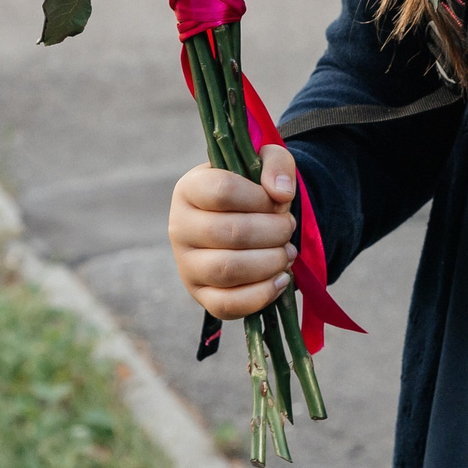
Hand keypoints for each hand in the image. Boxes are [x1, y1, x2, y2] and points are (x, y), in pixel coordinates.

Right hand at [169, 146, 297, 319]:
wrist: (241, 222)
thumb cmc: (251, 191)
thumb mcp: (264, 162)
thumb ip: (277, 164)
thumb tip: (281, 194)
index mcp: (189, 189)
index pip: (222, 190)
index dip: (260, 198)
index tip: (278, 201)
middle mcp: (179, 227)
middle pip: (230, 233)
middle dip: (273, 231)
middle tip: (288, 228)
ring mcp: (186, 264)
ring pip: (228, 270)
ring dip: (270, 262)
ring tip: (287, 253)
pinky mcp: (200, 294)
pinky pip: (227, 304)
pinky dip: (261, 295)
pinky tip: (281, 278)